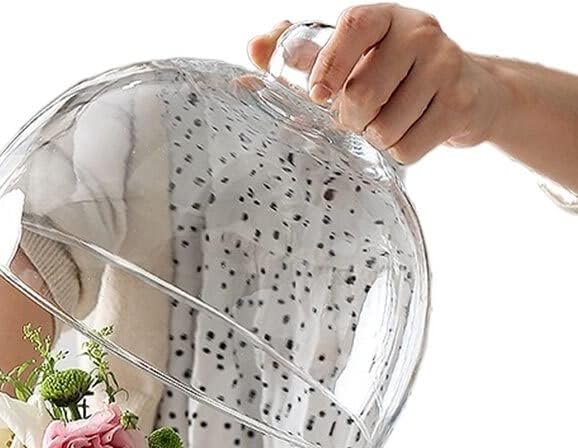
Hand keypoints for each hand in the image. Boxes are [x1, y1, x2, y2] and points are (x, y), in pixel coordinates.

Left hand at [249, 6, 505, 162]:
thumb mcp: (353, 56)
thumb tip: (254, 49)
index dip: (330, 62)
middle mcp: (419, 32)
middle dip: (352, 120)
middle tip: (359, 117)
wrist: (471, 91)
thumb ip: (303, 54)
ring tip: (389, 122)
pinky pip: (409, 148)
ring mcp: (445, 65)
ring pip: (385, 128)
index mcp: (385, 17)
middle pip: (363, 94)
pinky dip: (401, 152)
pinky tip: (411, 132)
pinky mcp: (460, 103)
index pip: (355, 25)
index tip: (317, 95)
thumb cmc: (396, 74)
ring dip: (377, 139)